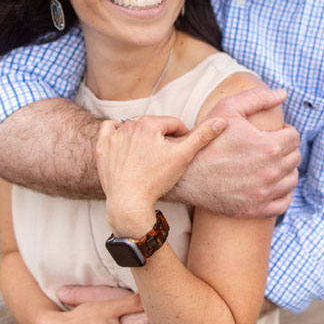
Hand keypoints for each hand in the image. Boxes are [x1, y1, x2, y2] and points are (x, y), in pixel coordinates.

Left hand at [96, 115, 226, 234]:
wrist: (129, 202)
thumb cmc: (156, 180)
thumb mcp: (183, 156)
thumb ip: (202, 136)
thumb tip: (222, 121)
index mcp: (149, 123)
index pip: (173, 123)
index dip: (182, 136)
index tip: (182, 149)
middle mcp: (129, 125)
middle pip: (154, 125)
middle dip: (162, 136)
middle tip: (167, 154)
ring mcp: (114, 136)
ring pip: (133, 126)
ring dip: (142, 134)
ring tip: (149, 152)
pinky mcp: (102, 147)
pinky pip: (109, 129)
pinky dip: (117, 132)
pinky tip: (125, 142)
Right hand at [173, 87, 300, 217]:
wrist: (183, 175)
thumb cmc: (205, 139)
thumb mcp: (228, 108)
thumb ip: (259, 97)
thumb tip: (283, 94)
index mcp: (269, 146)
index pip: (294, 137)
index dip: (284, 131)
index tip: (274, 131)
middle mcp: (271, 172)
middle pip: (294, 157)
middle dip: (285, 148)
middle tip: (269, 145)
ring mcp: (264, 193)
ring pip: (292, 179)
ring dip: (285, 169)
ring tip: (269, 163)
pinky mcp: (257, 210)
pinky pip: (284, 202)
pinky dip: (282, 192)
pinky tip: (270, 183)